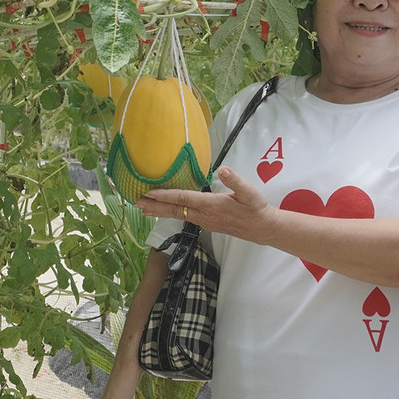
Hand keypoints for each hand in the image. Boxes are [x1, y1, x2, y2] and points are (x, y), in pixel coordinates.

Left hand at [140, 167, 275, 242]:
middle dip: (154, 206)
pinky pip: (184, 217)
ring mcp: (205, 222)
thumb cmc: (256, 209)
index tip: (149, 193)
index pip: (183, 199)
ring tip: (142, 207)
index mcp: (211, 206)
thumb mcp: (249, 193)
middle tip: (135, 202)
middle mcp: (204, 216)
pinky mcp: (207, 224)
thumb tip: (223, 169)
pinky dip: (170, 212)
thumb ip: (236, 181)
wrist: (263, 229)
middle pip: (174, 210)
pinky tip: (164, 210)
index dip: (165, 195)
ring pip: (177, 215)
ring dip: (159, 210)